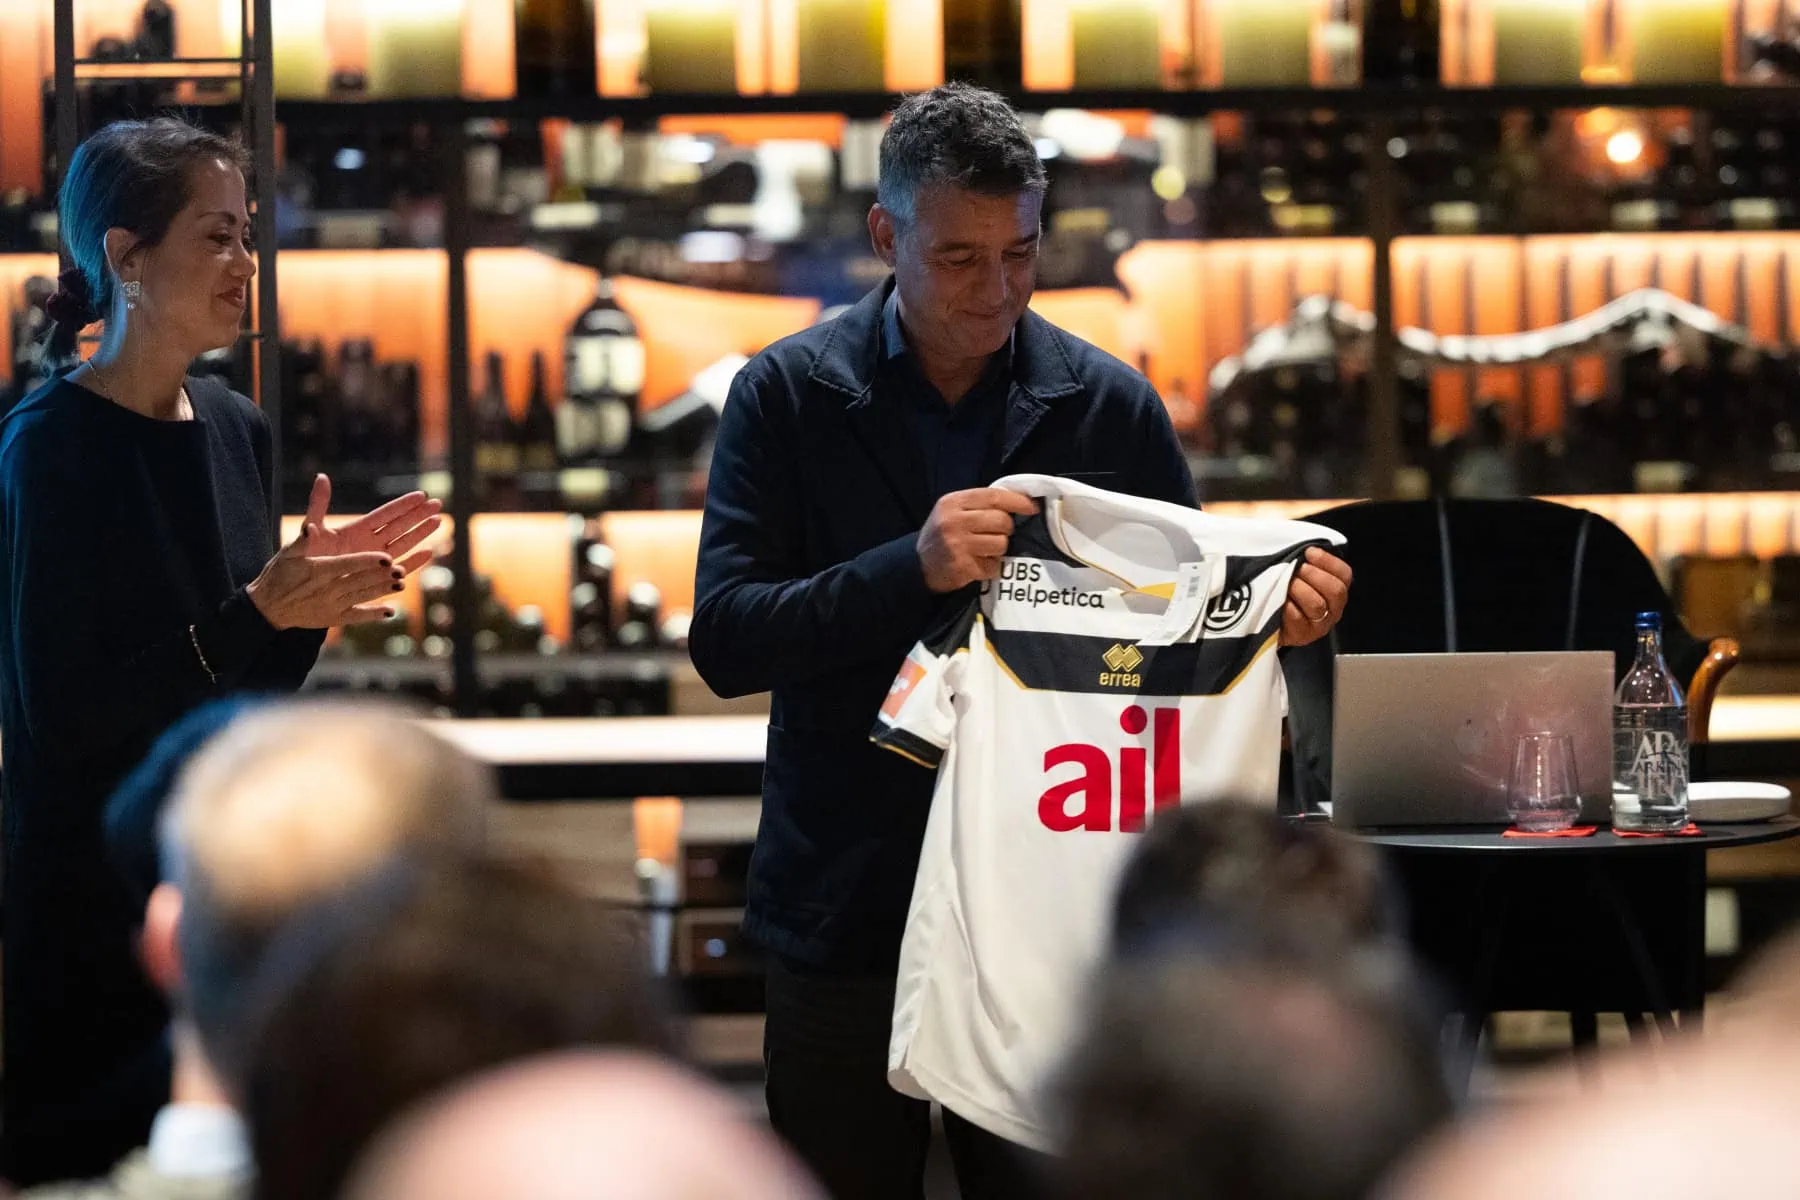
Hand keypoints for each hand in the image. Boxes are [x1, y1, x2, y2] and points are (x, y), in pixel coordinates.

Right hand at [247, 524, 403, 630]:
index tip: (386, 558)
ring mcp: (333, 606)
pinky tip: (391, 611)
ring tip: (402, 584)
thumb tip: (311, 526)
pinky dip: (374, 614)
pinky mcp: (334, 618)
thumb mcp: (288, 553)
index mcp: (319, 571)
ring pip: (363, 596)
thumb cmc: (279, 575)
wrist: (268, 608)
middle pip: (360, 580)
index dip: (367, 561)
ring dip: (382, 590)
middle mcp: (328, 590)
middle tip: (401, 569)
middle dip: (382, 575)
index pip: (348, 564)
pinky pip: (357, 617)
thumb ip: (303, 539)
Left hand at [298, 474, 441, 576]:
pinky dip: (414, 562)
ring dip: (421, 534)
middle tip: (437, 503)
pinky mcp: (375, 578)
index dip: (402, 505)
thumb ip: (318, 505)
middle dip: (418, 515)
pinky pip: (398, 569)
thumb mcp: (311, 529)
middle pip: (399, 526)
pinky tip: (429, 552)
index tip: (420, 495)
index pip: (384, 514)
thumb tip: (321, 477)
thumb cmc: (302, 558)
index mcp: (355, 530)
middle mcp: (368, 544)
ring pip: (403, 544)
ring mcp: (374, 561)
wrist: (300, 587)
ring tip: (439, 521)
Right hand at [917, 488, 1039, 593]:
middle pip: (1001, 521)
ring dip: (998, 550)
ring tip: (984, 551)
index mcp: (952, 502)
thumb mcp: (951, 511)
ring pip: (1001, 544)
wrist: (916, 566)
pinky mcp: (963, 567)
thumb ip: (978, 504)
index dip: (1017, 501)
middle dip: (1006, 529)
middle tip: (995, 534)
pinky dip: (990, 568)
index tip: (1032, 507)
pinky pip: (994, 566)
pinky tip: (977, 565)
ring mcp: (958, 545)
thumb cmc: (941, 535)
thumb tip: (1019, 501)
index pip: (993, 496)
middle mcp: (954, 521)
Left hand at [1280, 547, 1352, 647]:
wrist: (1268, 621)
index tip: (1309, 552)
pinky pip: (1297, 617)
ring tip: (1287, 583)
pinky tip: (1279, 599)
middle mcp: (1333, 609)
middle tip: (1298, 568)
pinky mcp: (1302, 636)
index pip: (1344, 574)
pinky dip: (1287, 605)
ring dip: (1300, 589)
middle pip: (1336, 590)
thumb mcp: (1298, 573)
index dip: (1328, 561)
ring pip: (1317, 604)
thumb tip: (1305, 544)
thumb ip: (1306, 560)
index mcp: (1337, 590)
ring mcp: (1319, 624)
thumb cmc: (1286, 591)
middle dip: (1315, 575)